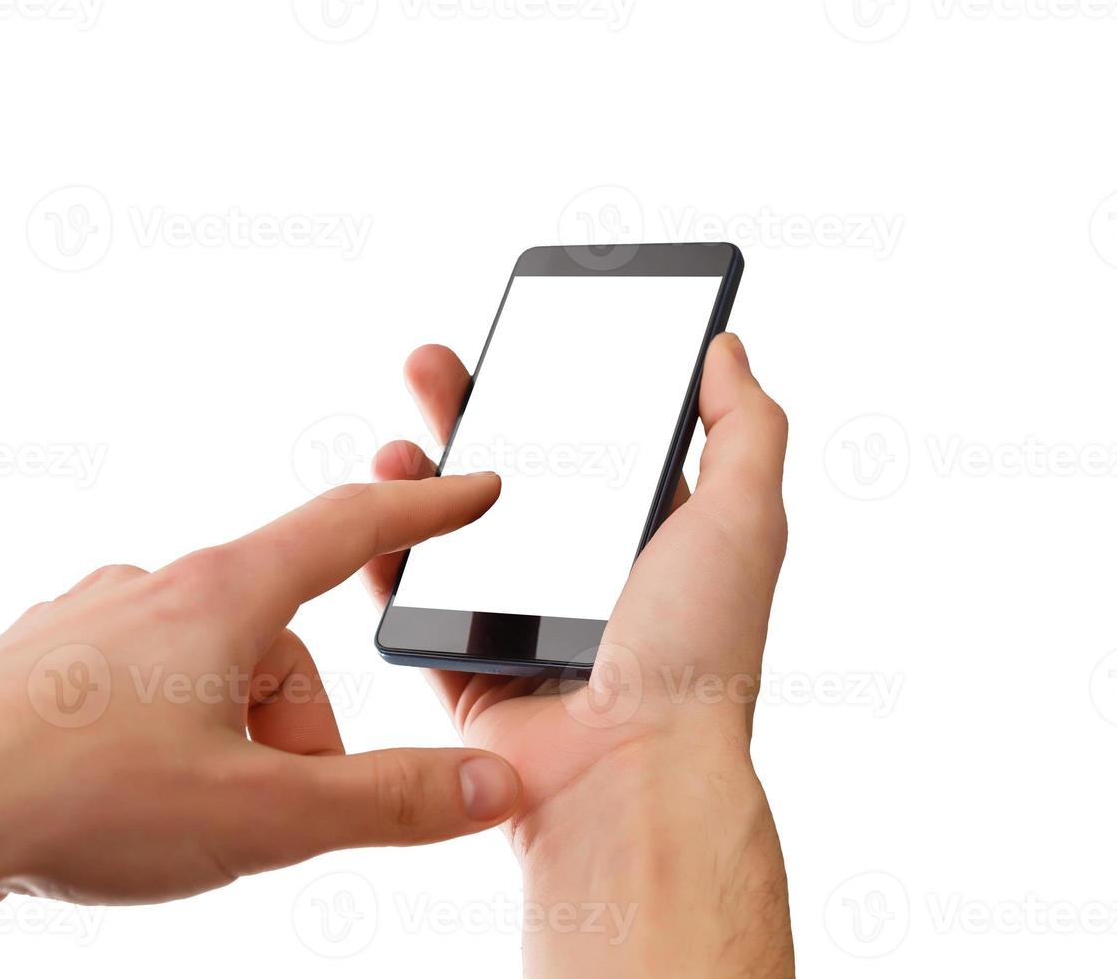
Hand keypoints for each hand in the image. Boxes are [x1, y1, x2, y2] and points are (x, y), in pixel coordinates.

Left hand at [0, 474, 521, 931]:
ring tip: (188, 812)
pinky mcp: (48, 664)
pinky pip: (146, 684)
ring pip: (213, 668)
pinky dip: (169, 735)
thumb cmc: (69, 800)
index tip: (470, 490)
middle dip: (301, 729)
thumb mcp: (262, 816)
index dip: (424, 511)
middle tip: (271, 811)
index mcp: (223, 599)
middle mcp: (157, 591)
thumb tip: (489, 784)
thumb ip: (388, 801)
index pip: (349, 528)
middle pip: (282, 642)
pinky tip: (129, 790)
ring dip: (234, 738)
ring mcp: (94, 622)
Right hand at [363, 333, 793, 976]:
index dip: (563, 390)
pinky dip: (388, 565)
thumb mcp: (745, 518)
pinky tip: (372, 517)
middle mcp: (593, 582)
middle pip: (517, 479)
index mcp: (656, 543)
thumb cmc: (697, 653)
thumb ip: (745, 427)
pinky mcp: (475, 674)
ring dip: (420, 482)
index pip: (603, 448)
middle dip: (474, 413)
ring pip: (459, 537)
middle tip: (432, 364)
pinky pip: (419, 610)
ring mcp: (529, 627)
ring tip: (396, 441)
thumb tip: (726, 348)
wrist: (628, 775)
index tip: (525, 340)